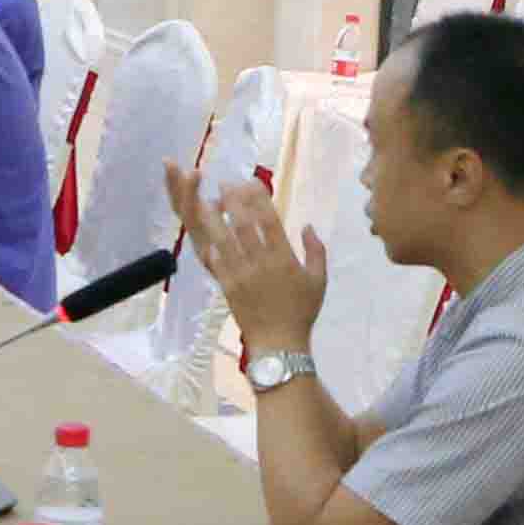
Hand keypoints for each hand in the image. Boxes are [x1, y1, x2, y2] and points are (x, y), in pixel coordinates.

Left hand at [180, 166, 329, 350]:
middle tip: (224, 184)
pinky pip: (214, 262)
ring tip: (205, 201)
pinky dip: (209, 245)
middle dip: (232, 201)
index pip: (269, 221)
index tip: (252, 182)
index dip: (259, 199)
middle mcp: (260, 263)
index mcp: (283, 259)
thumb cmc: (301, 311)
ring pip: (223, 240)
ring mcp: (240, 274)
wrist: (278, 342)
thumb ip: (316, 251)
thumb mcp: (319, 280)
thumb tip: (308, 226)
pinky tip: (204, 232)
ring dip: (213, 218)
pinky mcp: (226, 286)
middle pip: (242, 225)